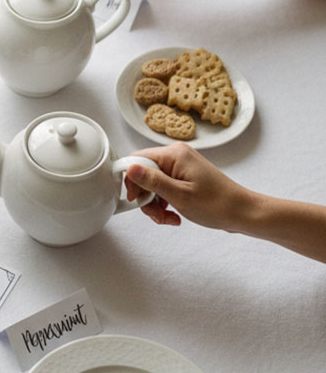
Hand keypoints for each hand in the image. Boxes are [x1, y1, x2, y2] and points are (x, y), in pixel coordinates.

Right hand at [124, 142, 251, 231]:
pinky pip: (164, 188)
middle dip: (146, 197)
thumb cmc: (217, 204)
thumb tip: (129, 168)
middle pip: (144, 174)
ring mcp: (181, 166)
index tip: (136, 200)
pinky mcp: (184, 177)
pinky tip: (173, 215)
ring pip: (153, 184)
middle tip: (156, 214)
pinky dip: (164, 203)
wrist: (242, 212)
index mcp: (174, 154)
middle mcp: (176, 156)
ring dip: (155, 204)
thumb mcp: (179, 195)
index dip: (132, 181)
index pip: (137, 159)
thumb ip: (152, 181)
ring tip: (167, 218)